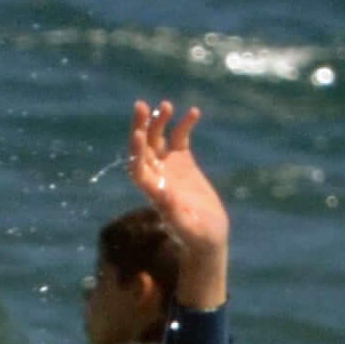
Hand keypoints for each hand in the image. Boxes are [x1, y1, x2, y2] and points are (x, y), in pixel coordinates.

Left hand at [126, 97, 227, 311]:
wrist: (209, 239)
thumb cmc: (198, 238)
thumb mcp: (187, 226)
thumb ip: (172, 210)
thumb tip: (160, 192)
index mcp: (154, 192)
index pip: (137, 167)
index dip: (135, 151)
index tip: (137, 133)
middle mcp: (157, 177)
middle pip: (143, 147)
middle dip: (140, 127)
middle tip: (140, 105)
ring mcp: (169, 168)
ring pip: (158, 139)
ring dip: (159, 122)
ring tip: (166, 105)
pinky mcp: (184, 164)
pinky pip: (180, 139)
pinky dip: (184, 125)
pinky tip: (194, 112)